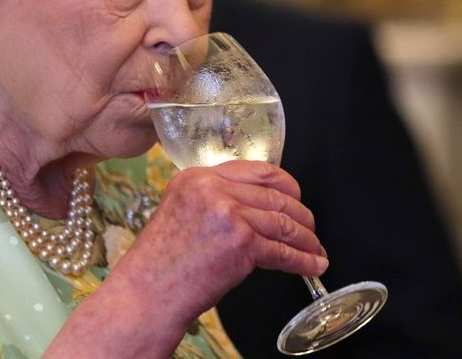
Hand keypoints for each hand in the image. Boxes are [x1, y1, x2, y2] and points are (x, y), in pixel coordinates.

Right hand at [121, 160, 327, 315]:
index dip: (283, 185)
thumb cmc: (160, 264)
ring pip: (283, 221)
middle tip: (309, 227)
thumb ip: (212, 201)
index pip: (255, 170)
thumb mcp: (180, 213)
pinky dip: (302, 260)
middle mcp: (212, 188)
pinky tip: (311, 265)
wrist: (146, 292)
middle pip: (274, 195)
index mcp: (195, 176)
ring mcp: (227, 213)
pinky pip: (282, 250)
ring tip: (314, 249)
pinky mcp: (240, 242)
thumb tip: (253, 207)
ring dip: (305, 239)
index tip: (295, 197)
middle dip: (300, 214)